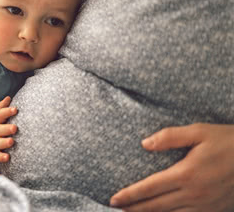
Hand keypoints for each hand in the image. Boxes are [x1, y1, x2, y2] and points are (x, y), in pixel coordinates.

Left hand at [110, 123, 233, 211]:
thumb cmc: (227, 141)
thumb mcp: (198, 131)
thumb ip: (170, 137)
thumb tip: (145, 144)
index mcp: (186, 174)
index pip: (150, 187)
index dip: (130, 194)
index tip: (114, 199)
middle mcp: (194, 194)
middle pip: (157, 206)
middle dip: (134, 209)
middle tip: (116, 209)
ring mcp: (206, 206)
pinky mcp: (217, 210)